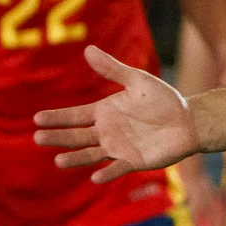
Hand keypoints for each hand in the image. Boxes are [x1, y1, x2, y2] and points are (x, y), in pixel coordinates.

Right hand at [34, 46, 201, 182]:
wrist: (188, 121)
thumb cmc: (163, 100)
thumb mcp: (137, 81)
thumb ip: (113, 69)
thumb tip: (88, 49)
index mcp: (104, 112)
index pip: (75, 116)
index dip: (57, 117)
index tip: (37, 118)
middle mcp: (106, 132)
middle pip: (77, 136)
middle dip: (58, 137)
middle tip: (38, 137)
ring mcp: (118, 148)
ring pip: (91, 154)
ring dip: (75, 158)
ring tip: (58, 161)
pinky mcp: (133, 161)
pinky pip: (117, 168)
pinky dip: (107, 173)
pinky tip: (96, 176)